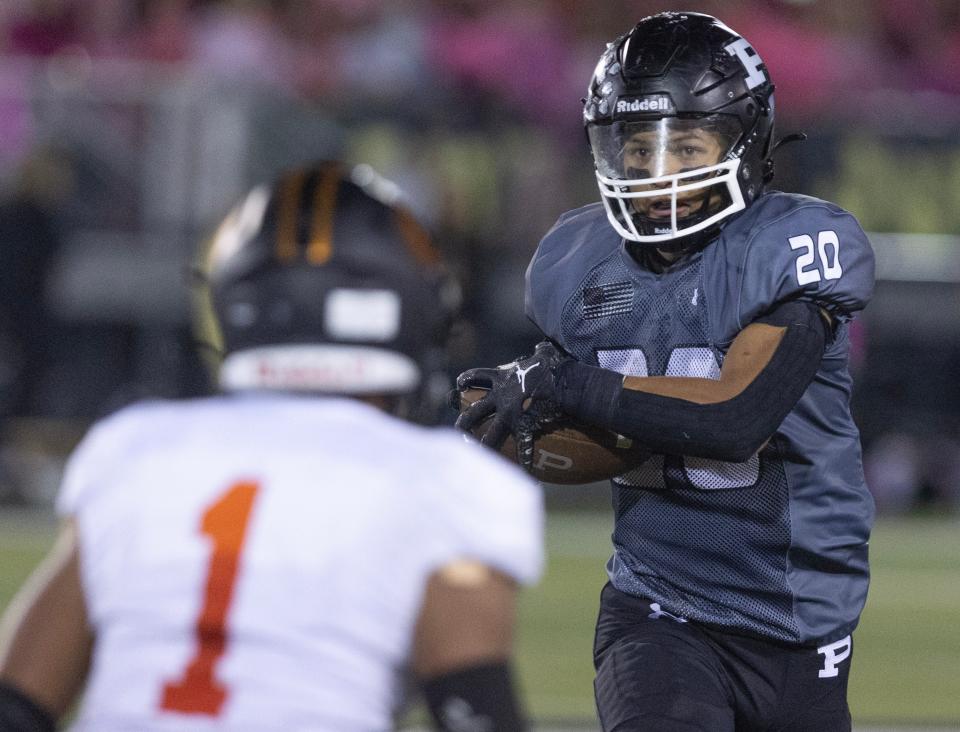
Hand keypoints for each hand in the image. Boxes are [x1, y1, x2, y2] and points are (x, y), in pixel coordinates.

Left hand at [454, 341, 568, 466]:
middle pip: (475, 411)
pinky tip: (527, 474)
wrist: (562, 381)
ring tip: (477, 457)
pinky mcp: (524, 427)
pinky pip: (524, 448)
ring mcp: (510, 415)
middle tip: (458, 431)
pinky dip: (526, 461)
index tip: (459, 384)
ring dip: (483, 446)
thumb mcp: (543, 354)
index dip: (466, 380)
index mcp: (502, 379)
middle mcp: (501, 398)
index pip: (477, 377)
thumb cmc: (553, 366)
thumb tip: (542, 348)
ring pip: (491, 434)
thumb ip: (538, 352)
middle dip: (464, 422)